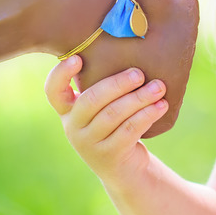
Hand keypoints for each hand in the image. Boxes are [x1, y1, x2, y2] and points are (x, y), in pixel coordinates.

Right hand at [45, 55, 168, 186]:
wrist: (126, 169)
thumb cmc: (117, 126)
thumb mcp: (104, 108)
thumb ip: (107, 87)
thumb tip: (133, 45)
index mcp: (68, 111)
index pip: (53, 91)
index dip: (61, 74)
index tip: (78, 58)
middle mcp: (73, 127)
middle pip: (91, 100)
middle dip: (117, 84)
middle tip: (139, 73)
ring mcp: (89, 144)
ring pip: (113, 115)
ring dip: (139, 98)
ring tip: (159, 87)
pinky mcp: (109, 156)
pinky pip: (129, 130)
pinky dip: (147, 115)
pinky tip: (162, 105)